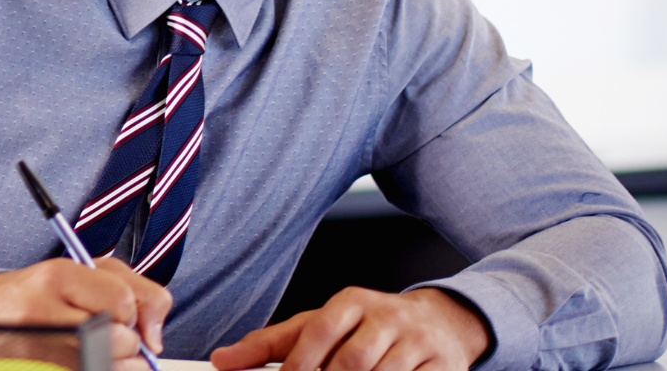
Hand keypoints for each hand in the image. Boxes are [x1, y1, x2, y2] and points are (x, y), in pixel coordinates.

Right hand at [0, 257, 170, 369]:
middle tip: (102, 335)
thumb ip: (135, 290)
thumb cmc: (42, 295)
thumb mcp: (84, 272)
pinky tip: (83, 362)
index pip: (123, 301)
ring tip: (91, 351)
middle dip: (124, 342)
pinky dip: (100, 370)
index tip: (117, 314)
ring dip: (114, 365)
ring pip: (113, 368)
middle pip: (121, 341)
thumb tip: (155, 338)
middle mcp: (42, 312)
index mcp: (56, 276)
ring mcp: (37, 351)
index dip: (129, 312)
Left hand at [210, 287, 490, 370]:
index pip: (319, 332)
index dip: (300, 364)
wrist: (439, 322)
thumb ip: (272, 344)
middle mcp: (386, 317)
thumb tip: (222, 359)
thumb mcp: (320, 325)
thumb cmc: (367, 327)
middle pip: (352, 361)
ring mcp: (418, 343)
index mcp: (351, 302)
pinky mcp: (444, 367)